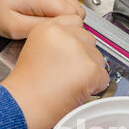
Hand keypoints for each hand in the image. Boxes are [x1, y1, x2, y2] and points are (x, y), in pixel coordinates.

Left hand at [0, 0, 84, 38]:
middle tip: (46, 31)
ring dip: (64, 20)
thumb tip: (64, 29)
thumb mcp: (15, 28)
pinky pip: (70, 6)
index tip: (51, 35)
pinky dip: (62, 15)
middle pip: (78, 12)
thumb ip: (41, 29)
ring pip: (76, 9)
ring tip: (44, 24)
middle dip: (66, 25)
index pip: (74, 16)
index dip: (66, 30)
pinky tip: (46, 17)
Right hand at [2, 14, 108, 128]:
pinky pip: (104, 77)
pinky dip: (96, 87)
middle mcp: (64, 35)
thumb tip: (78, 46)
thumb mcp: (35, 51)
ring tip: (70, 84)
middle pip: (89, 39)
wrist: (24, 107)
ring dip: (90, 72)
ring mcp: (78, 51)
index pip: (75, 22)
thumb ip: (57, 42)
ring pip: (99, 59)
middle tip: (69, 74)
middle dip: (84, 57)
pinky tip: (78, 91)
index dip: (76, 41)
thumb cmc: (27, 87)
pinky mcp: (90, 69)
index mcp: (48, 28)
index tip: (70, 54)